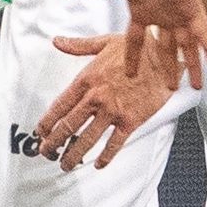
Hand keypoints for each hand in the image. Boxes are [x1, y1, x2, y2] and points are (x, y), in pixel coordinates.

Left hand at [37, 29, 198, 170]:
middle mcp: (97, 97)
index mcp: (87, 79)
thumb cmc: (137, 47)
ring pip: (87, 139)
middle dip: (53, 143)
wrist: (166, 56)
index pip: (60, 106)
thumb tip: (58, 41)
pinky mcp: (130, 120)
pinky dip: (105, 157)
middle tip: (46, 152)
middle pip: (68, 126)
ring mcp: (113, 111)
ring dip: (74, 155)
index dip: (47, 122)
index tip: (41, 132)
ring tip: (66, 164)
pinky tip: (98, 164)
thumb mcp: (104, 42)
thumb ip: (78, 46)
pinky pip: (114, 143)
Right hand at [68, 0, 206, 82]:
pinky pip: (204, 33)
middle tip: (169, 88)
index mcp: (141, 9)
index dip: (134, 57)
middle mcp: (161, 13)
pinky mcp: (192, 6)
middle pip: (165, 49)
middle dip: (167, 68)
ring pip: (187, 46)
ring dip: (192, 66)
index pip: (136, 40)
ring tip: (196, 87)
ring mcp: (178, 11)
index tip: (131, 74)